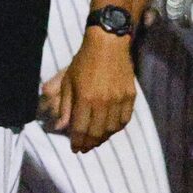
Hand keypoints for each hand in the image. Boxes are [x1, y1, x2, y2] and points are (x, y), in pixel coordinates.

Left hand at [41, 30, 137, 152]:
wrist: (108, 44)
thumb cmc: (84, 61)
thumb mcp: (68, 81)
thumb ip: (66, 106)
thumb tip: (62, 126)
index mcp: (85, 98)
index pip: (80, 129)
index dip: (77, 142)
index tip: (75, 149)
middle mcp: (103, 102)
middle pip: (96, 133)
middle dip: (89, 144)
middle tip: (85, 148)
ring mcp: (119, 100)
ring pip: (112, 130)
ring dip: (103, 138)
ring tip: (96, 140)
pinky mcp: (130, 96)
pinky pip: (125, 120)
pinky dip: (117, 128)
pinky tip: (110, 129)